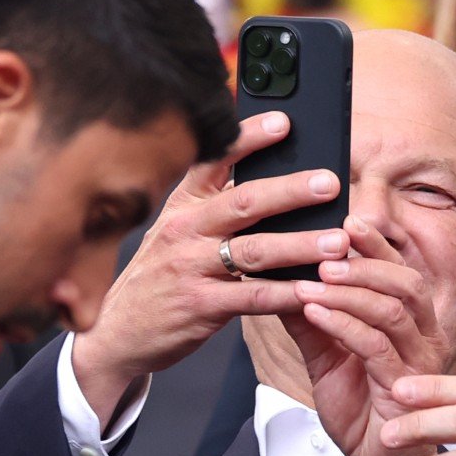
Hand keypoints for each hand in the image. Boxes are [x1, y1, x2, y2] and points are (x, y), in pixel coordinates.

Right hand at [70, 112, 343, 426]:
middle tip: (330, 183)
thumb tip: (273, 179)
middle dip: (291, 190)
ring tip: (337, 241)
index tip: (285, 123)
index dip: (249, 138)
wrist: (118, 333)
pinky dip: (287, 294)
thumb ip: (216, 206)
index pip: (215, 160)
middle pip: (244, 201)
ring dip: (300, 244)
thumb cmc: (163, 274)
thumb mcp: (177, 230)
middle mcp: (185, 228)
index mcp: (183, 203)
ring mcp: (191, 267)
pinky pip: (253, 297)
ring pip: (254, 250)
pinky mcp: (200, 305)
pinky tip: (315, 290)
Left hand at [281, 215, 446, 455]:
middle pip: (406, 282)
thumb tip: (280, 277)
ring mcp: (419, 364)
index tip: (345, 219)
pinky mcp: (404, 389)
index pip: (401, 272)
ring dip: (350, 290)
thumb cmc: (360, 412)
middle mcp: (426, 339)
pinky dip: (343, 324)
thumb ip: (311, 319)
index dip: (377, 244)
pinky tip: (314, 310)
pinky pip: (376, 346)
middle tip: (323, 249)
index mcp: (414, 325)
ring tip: (311, 279)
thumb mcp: (326, 358)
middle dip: (364, 261)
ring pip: (394, 309)